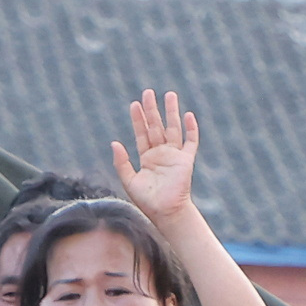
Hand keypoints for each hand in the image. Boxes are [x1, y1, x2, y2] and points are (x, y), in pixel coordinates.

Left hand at [112, 90, 200, 221]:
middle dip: (152, 109)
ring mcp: (174, 156)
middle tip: (148, 92)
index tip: (134, 104)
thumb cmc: (147, 201)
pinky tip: (188, 115)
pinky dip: (191, 129)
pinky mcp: (186, 160)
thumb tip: (114, 143)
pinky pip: (191, 142)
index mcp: (147, 158)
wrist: (166, 213)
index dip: (138, 119)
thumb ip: (121, 162)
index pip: (142, 133)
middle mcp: (161, 154)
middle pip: (156, 126)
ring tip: (169, 95)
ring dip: (171, 112)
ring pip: (173, 128)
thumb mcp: (129, 181)